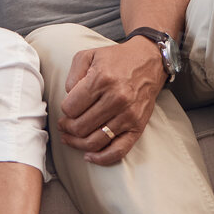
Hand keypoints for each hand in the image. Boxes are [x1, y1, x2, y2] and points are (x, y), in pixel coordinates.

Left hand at [57, 38, 167, 164]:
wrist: (149, 62)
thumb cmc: (116, 59)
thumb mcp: (88, 55)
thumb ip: (72, 75)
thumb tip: (67, 97)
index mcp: (101, 80)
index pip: (71, 108)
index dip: (64, 111)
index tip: (67, 109)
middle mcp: (116, 99)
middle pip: (80, 127)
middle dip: (67, 128)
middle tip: (64, 125)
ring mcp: (128, 115)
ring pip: (94, 141)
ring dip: (77, 143)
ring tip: (70, 138)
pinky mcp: (138, 126)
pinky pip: (118, 151)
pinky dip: (101, 158)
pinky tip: (88, 156)